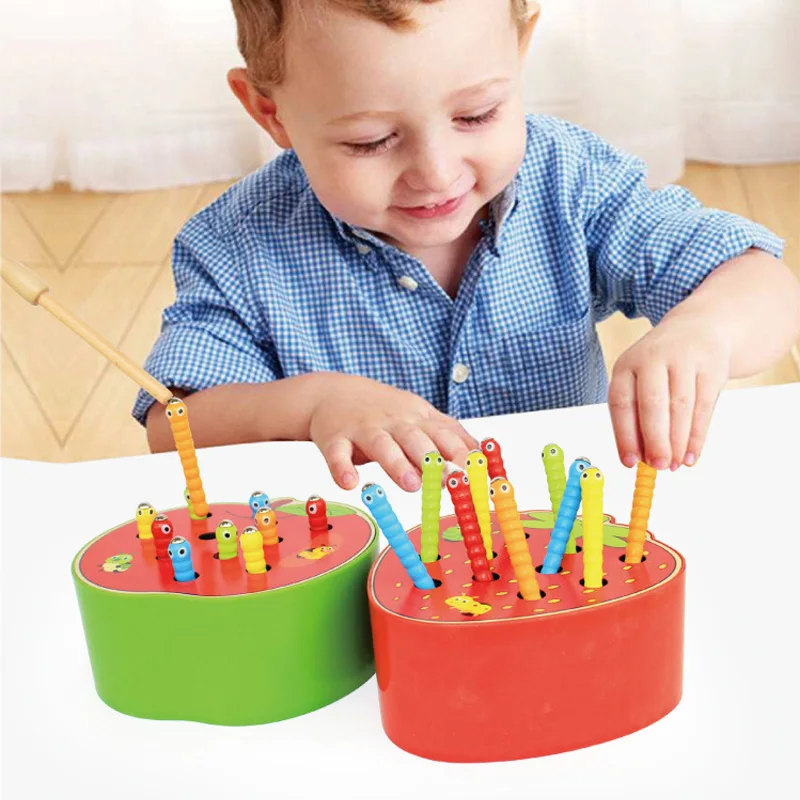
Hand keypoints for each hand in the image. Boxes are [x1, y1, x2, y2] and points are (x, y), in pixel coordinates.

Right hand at [308, 374, 477, 491]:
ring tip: (411, 484)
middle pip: (415, 438)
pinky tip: (350, 483)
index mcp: (417, 418)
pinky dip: (342, 468)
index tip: (475, 476)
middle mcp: (393, 422)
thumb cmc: (383, 410)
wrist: (332, 392)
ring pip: (381, 445)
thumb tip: (483, 456)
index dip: (460, 454)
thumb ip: (449, 434)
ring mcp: (364, 429)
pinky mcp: (335, 438)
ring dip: (396, 464)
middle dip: (433, 459)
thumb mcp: (420, 414)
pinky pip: (338, 454)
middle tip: (449, 482)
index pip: (444, 434)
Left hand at [608, 315, 731, 470]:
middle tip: (657, 467)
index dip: (625, 435)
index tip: (629, 462)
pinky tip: (691, 455)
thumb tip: (640, 457)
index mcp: (627, 364)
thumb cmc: (661, 365)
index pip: (622, 403)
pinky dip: (697, 435)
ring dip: (677, 441)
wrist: (699, 328)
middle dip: (655, 440)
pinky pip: (704, 406)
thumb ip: (637, 415)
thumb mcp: (640, 380)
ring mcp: (684, 359)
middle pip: (653, 404)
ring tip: (674, 465)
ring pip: (681, 407)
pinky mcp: (712, 366)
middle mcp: (653, 357)